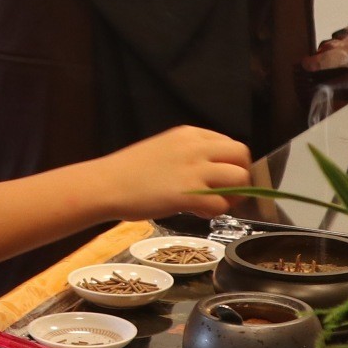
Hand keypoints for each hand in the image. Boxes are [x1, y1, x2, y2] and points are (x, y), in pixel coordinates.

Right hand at [100, 125, 254, 219]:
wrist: (106, 184)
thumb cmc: (128, 171)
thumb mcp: (164, 149)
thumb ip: (190, 155)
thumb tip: (212, 172)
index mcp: (189, 134)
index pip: (230, 143)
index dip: (231, 163)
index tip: (222, 177)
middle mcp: (196, 147)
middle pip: (241, 156)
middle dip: (241, 176)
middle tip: (226, 192)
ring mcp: (194, 170)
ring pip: (239, 178)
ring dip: (233, 195)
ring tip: (215, 204)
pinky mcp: (189, 193)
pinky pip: (221, 203)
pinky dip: (215, 212)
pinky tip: (199, 213)